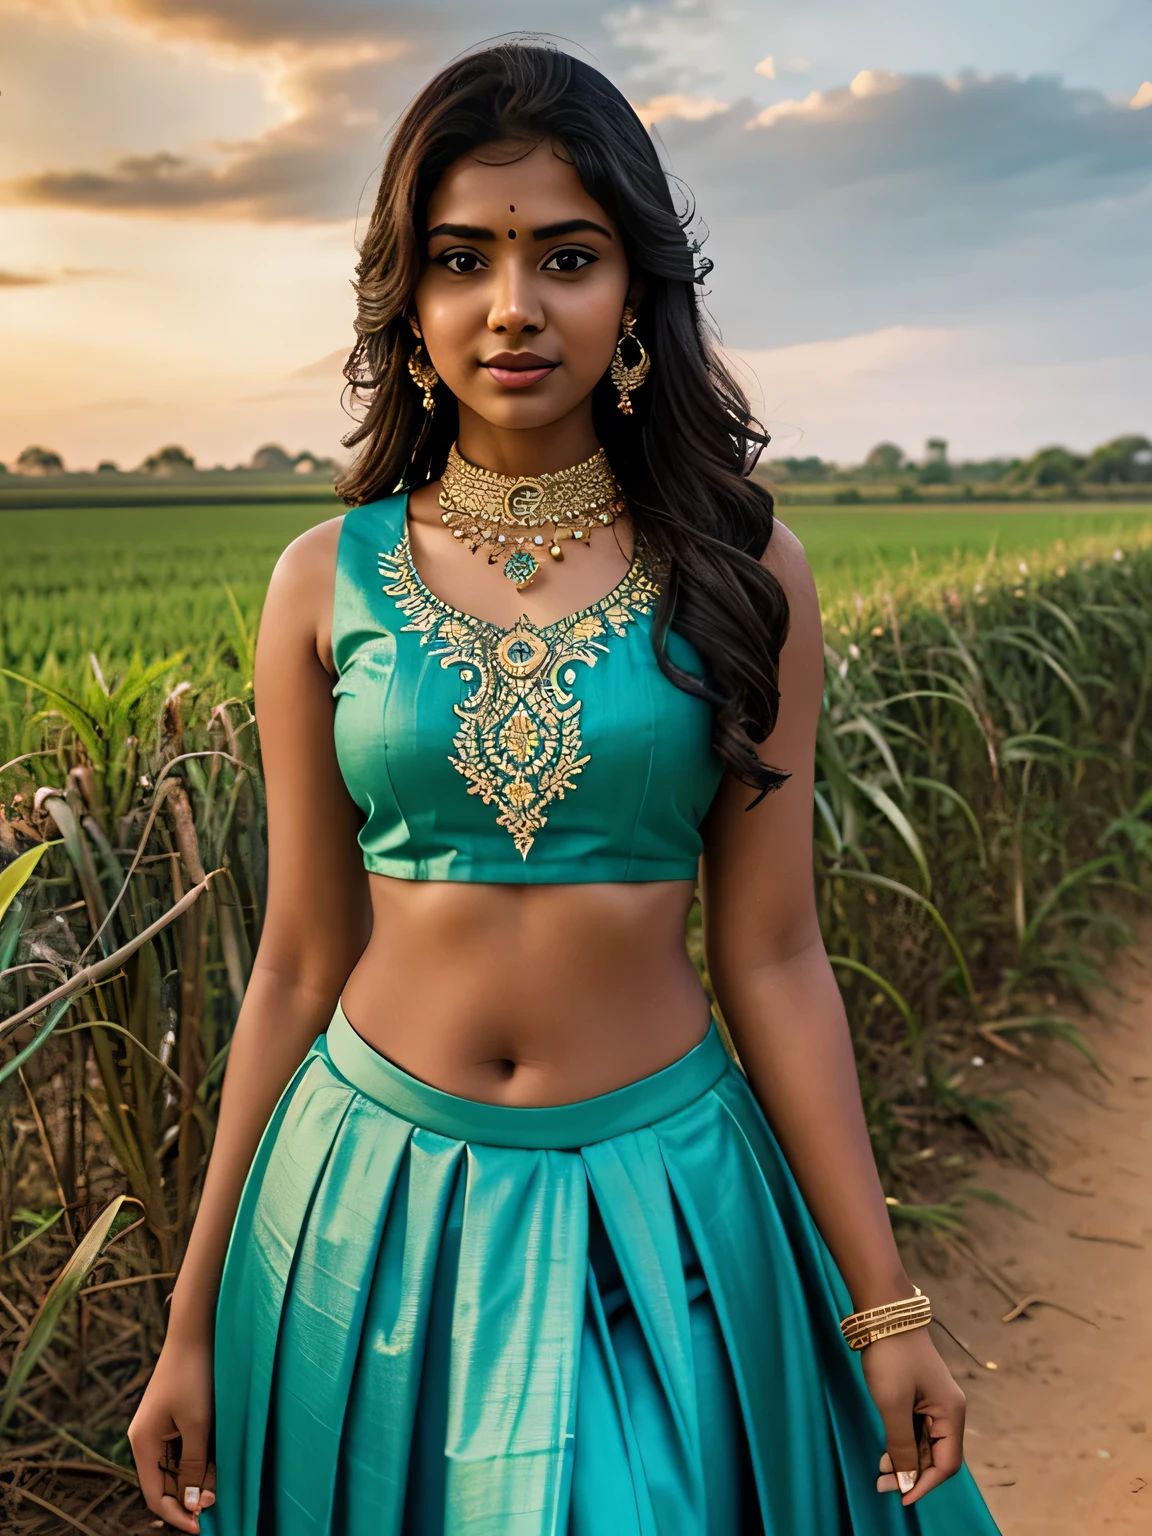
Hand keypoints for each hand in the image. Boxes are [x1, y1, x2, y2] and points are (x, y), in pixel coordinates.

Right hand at [128, 1335, 216, 1531]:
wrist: (196, 1333)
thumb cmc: (195, 1376)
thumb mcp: (198, 1425)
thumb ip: (194, 1465)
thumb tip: (192, 1504)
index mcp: (142, 1443)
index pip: (155, 1494)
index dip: (176, 1514)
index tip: (200, 1527)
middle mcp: (145, 1439)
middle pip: (165, 1482)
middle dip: (189, 1496)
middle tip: (217, 1502)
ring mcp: (158, 1428)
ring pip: (176, 1467)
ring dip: (196, 1478)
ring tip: (219, 1483)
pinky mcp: (171, 1418)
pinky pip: (182, 1450)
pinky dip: (198, 1459)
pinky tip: (216, 1462)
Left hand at [860, 1326, 965, 1505]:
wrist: (884, 1312)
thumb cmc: (891, 1357)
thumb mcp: (893, 1405)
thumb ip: (902, 1445)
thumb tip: (908, 1481)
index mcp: (951, 1413)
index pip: (946, 1464)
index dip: (925, 1484)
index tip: (901, 1498)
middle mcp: (948, 1410)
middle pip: (936, 1455)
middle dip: (912, 1474)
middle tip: (882, 1484)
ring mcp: (933, 1401)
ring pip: (924, 1443)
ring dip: (905, 1459)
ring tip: (881, 1471)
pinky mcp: (918, 1393)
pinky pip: (914, 1428)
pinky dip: (901, 1441)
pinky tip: (885, 1451)